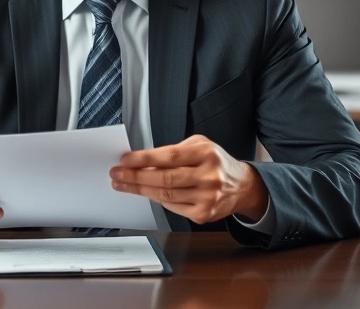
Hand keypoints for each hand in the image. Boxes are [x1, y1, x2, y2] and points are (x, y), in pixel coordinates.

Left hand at [109, 135, 269, 224]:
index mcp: (206, 153)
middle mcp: (208, 176)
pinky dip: (157, 199)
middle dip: (136, 176)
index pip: (169, 156)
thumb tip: (143, 160)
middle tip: (117, 173)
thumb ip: (174, 152)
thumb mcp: (200, 146)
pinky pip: (172, 207)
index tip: (125, 160)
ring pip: (165, 196)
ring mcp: (207, 198)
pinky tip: (146, 192)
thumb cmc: (215, 163)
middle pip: (165, 179)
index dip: (144, 159)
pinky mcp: (203, 214)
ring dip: (140, 189)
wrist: (241, 186)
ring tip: (123, 184)